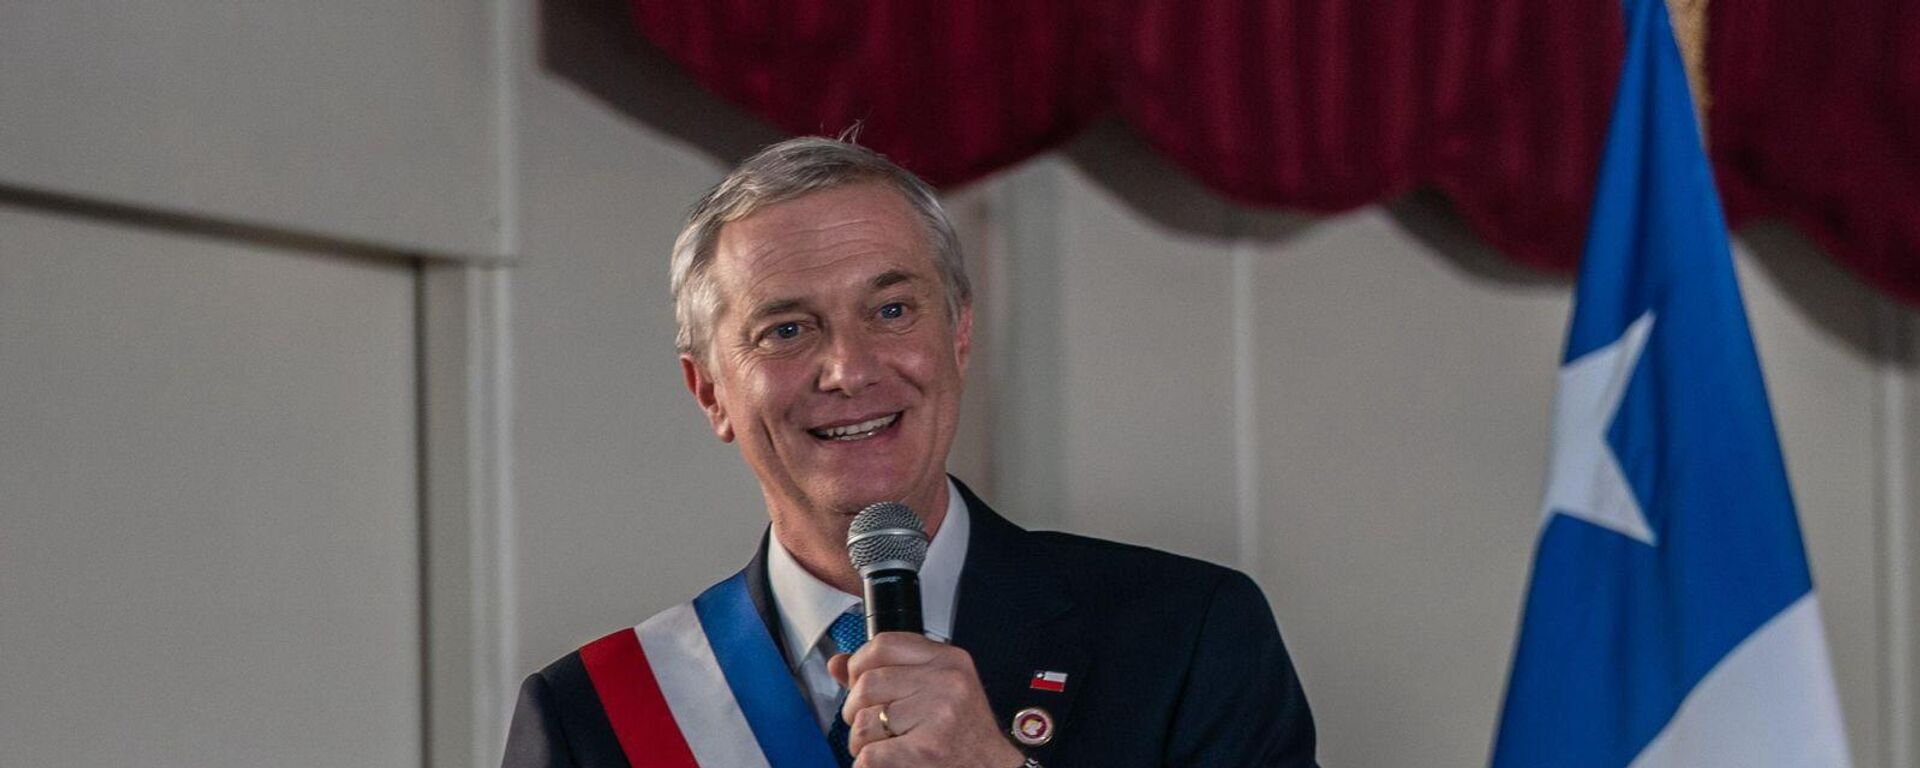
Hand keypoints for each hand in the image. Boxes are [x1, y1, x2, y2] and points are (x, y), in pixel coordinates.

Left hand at [827, 632, 1026, 767]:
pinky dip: (867, 765)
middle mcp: (946, 684)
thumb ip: (888, 672)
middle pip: (866, 684)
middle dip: (856, 711)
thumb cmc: (966, 734)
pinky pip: (869, 755)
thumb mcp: (937, 690)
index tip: (859, 683)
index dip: (860, 665)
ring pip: (863, 722)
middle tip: (870, 726)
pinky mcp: (926, 750)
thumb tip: (838, 664)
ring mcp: (937, 716)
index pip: (883, 644)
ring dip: (861, 743)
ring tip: (883, 747)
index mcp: (949, 661)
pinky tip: (886, 764)